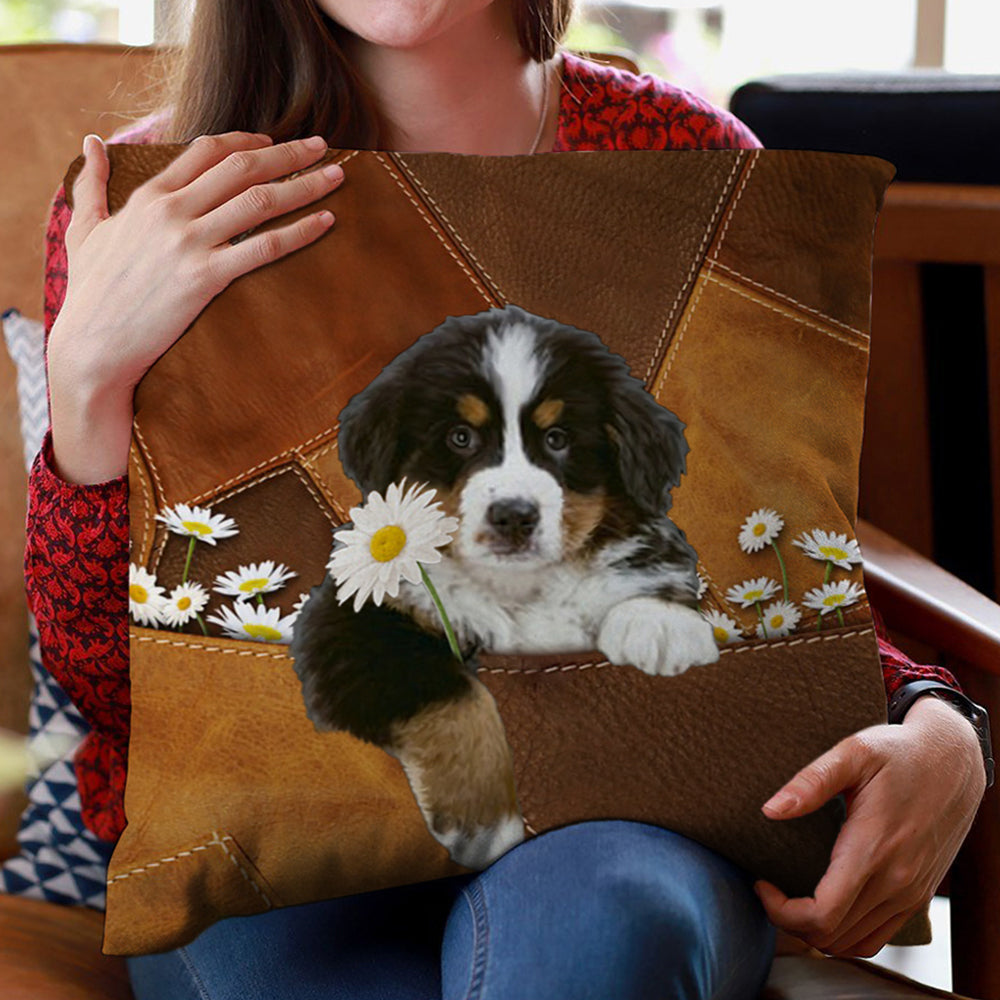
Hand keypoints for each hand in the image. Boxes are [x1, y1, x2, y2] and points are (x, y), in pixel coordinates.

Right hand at [50, 129, 344, 395]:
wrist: (93, 344)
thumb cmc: (91, 291)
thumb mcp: (83, 229)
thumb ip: (91, 184)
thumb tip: (91, 142)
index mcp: (149, 196)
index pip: (207, 150)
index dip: (247, 141)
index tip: (274, 142)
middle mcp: (172, 211)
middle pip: (242, 167)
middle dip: (288, 153)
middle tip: (323, 146)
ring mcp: (190, 243)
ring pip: (260, 200)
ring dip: (304, 184)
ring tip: (337, 176)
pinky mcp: (206, 277)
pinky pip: (264, 247)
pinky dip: (300, 231)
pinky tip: (326, 222)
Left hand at [753, 695, 986, 957]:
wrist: (953, 762)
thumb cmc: (899, 753)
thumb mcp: (853, 753)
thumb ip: (811, 782)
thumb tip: (771, 810)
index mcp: (873, 849)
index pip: (822, 914)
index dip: (781, 911)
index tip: (761, 883)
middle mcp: (896, 881)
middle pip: (832, 936)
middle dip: (789, 921)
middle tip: (769, 888)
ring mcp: (910, 893)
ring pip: (854, 943)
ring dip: (816, 932)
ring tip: (791, 898)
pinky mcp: (918, 895)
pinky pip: (877, 936)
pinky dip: (845, 934)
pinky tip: (825, 906)